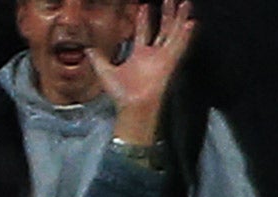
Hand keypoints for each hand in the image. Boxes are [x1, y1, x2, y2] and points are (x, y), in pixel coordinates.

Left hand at [96, 0, 194, 141]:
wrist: (132, 105)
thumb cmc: (121, 93)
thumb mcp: (105, 71)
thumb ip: (98, 58)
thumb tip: (87, 48)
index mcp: (139, 54)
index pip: (143, 32)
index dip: (143, 18)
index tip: (143, 6)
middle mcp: (153, 54)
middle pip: (163, 28)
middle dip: (166, 13)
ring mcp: (163, 57)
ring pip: (173, 32)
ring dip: (179, 18)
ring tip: (185, 3)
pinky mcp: (170, 61)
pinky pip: (179, 45)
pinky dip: (185, 35)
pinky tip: (190, 23)